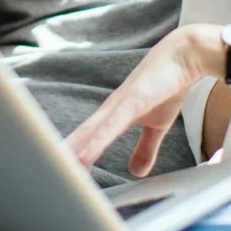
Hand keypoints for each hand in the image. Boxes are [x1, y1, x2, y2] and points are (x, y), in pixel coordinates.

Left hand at [66, 24, 220, 176]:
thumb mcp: (158, 125)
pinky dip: (96, 142)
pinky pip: (110, 126)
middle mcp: (110, 110)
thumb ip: (146, 148)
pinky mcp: (132, 100)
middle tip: (45, 175)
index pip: (86, 140)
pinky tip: (84, 156)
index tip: (58, 175)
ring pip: (89, 133)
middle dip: (63, 156)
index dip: (71, 156)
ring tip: (56, 169)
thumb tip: (136, 172)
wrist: (184, 55)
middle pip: (80, 137)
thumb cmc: (168, 85)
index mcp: (113, 116)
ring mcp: (119, 104)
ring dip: (72, 151)